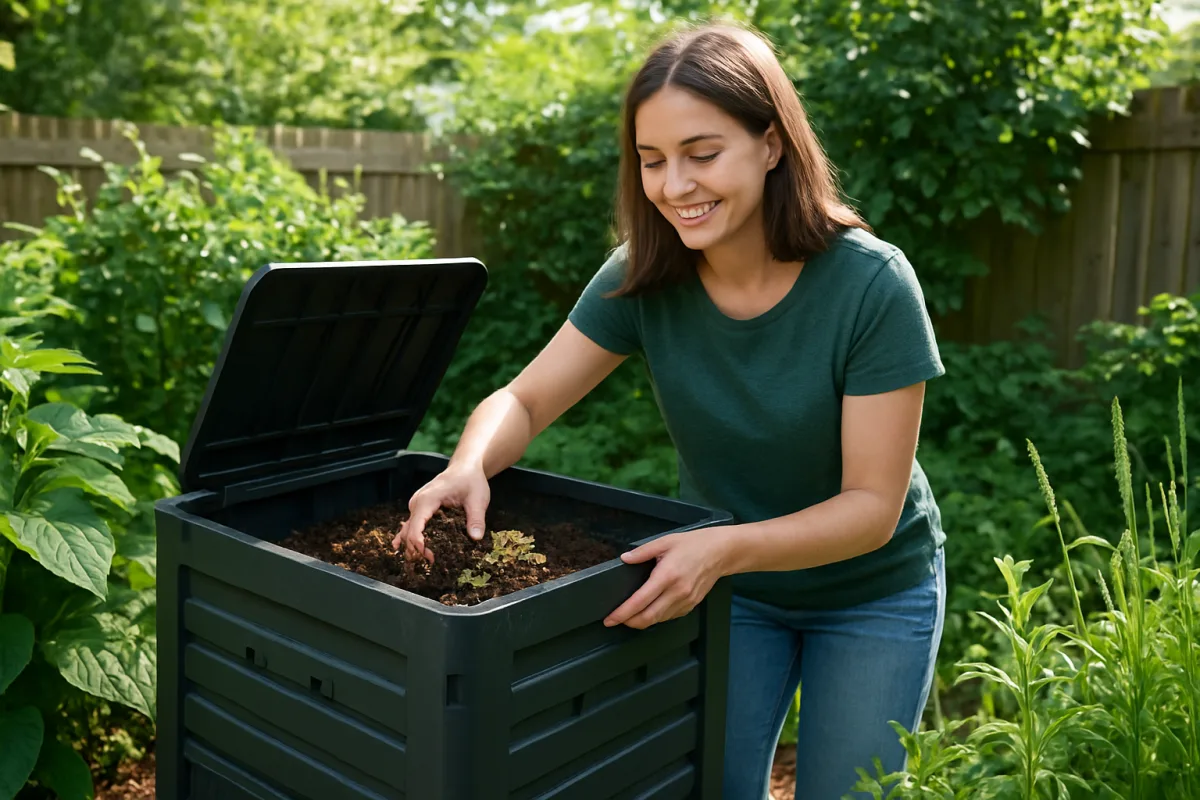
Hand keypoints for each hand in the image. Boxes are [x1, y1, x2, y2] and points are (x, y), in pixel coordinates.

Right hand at [391, 465, 489, 562]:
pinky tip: (401, 549)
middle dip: (417, 548)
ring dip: (412, 545)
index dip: (418, 542)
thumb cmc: (471, 480)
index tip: (427, 556)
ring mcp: (417, 504)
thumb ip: (476, 518)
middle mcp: (418, 501)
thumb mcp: (478, 499)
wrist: (465, 467)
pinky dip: (409, 536)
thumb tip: (476, 538)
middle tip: (432, 561)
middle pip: (410, 530)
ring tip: (422, 560)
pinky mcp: (420, 508)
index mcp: (429, 499)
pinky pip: (411, 524)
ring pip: (408, 528)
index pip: (416, 524)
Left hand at [604, 529, 731, 628]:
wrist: (721, 552)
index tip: (610, 618)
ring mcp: (685, 601)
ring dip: (641, 622)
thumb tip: (624, 559)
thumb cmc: (693, 544)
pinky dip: (656, 617)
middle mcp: (676, 592)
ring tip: (628, 617)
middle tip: (614, 621)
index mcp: (667, 576)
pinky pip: (669, 616)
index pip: (640, 601)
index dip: (622, 613)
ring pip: (659, 620)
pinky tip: (649, 611)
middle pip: (648, 617)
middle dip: (628, 622)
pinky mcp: (692, 605)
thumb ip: (642, 552)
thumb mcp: (665, 541)